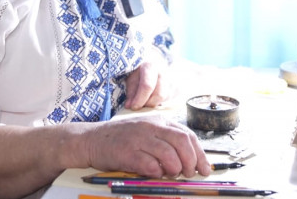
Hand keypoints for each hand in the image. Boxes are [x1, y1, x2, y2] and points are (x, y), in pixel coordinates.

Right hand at [85, 115, 210, 177]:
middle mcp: (150, 126)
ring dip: (174, 169)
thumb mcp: (146, 132)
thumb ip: (166, 141)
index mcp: (159, 121)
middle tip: (189, 174)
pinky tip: (155, 174)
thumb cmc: (122, 139)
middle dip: (191, 162)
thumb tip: (191, 160)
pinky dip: (157, 173)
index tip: (204, 169)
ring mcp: (138, 138)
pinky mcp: (127, 152)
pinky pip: (150, 165)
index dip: (200, 154)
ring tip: (171, 174)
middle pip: (181, 143)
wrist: (91, 139)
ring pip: (168, 155)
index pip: (187, 135)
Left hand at [124, 50, 173, 109]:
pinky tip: (154, 98)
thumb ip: (131, 93)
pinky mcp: (177, 86)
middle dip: (148, 103)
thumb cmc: (139, 72)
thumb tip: (129, 106)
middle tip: (140, 105)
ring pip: (166, 97)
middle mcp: (164, 71)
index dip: (140, 99)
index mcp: (150, 66)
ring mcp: (172, 79)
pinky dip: (162, 101)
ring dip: (155, 102)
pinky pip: (171, 98)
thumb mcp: (131, 79)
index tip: (133, 107)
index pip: (147, 85)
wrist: (151, 63)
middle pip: (160, 94)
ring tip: (146, 100)